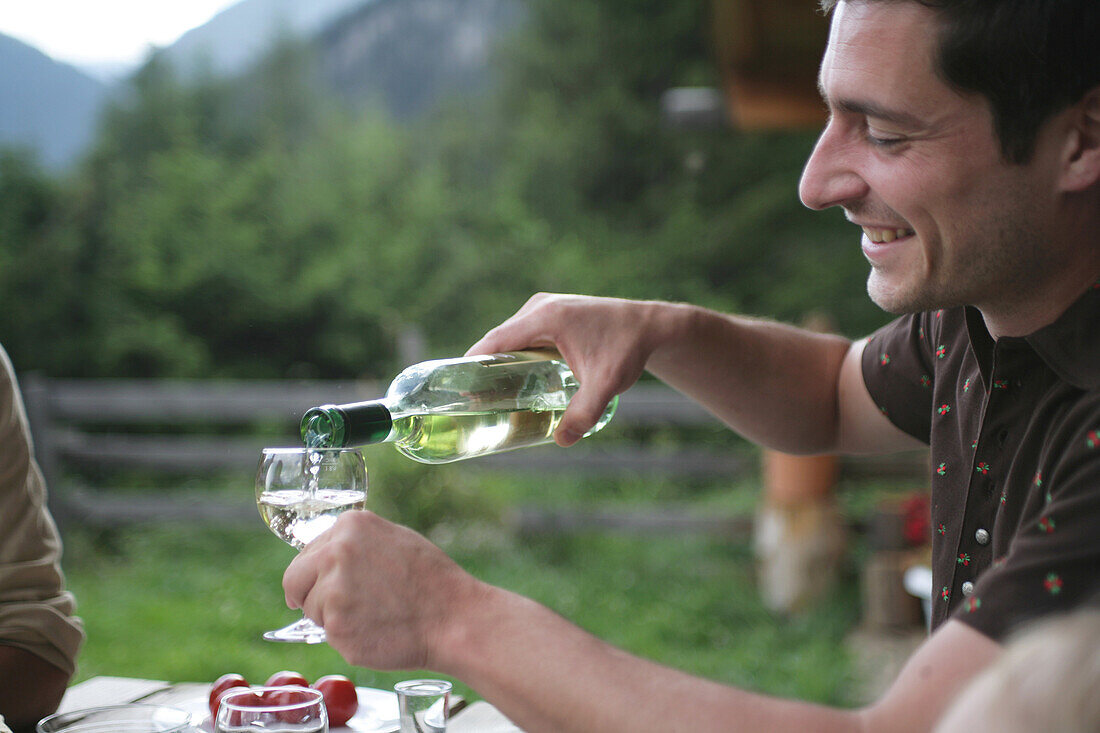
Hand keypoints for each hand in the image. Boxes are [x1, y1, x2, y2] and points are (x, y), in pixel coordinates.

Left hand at [282, 510, 477, 670]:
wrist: (453, 617)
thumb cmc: (430, 581)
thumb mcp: (393, 539)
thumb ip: (354, 543)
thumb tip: (322, 556)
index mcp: (349, 525)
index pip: (306, 553)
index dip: (316, 574)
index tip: (327, 585)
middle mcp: (335, 552)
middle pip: (294, 580)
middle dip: (310, 596)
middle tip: (338, 608)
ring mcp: (333, 590)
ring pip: (311, 610)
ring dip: (332, 618)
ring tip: (373, 614)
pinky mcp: (336, 626)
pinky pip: (328, 635)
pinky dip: (348, 638)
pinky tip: (377, 629)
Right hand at [467, 293, 669, 444]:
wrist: (651, 326)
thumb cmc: (628, 349)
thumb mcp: (605, 384)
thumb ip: (584, 412)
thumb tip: (562, 440)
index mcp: (545, 316)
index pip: (494, 340)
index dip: (472, 363)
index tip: (457, 388)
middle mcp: (540, 306)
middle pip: (498, 340)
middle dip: (483, 368)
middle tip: (472, 401)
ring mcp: (545, 307)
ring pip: (510, 338)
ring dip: (498, 361)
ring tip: (487, 394)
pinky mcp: (552, 313)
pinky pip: (522, 334)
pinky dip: (513, 354)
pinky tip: (512, 378)